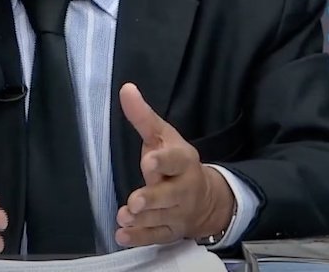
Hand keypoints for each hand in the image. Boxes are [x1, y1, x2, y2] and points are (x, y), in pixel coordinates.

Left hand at [115, 83, 234, 246]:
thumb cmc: (175, 163)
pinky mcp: (170, 231)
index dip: (163, 162)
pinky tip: (122, 236)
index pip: (176, 161)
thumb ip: (143, 117)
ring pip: (161, 218)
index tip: (149, 162)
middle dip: (152, 198)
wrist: (205, 198)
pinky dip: (139, 238)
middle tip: (135, 201)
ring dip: (142, 220)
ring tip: (124, 217)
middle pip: (169, 195)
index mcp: (183, 162)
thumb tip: (126, 89)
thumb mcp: (163, 136)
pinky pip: (156, 237)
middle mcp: (183, 189)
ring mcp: (178, 212)